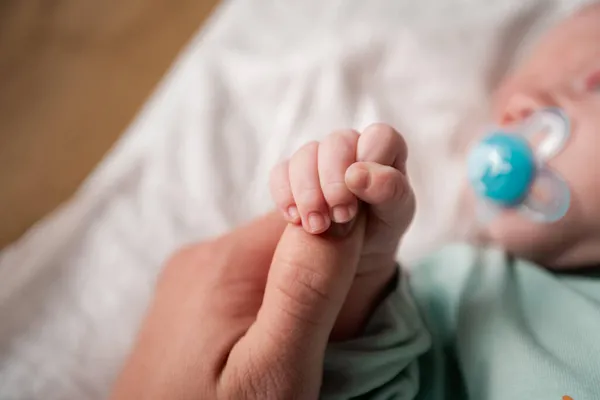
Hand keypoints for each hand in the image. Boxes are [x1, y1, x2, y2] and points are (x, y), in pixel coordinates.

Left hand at [110, 212, 366, 399]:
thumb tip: (344, 212)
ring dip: (295, 292)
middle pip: (289, 236)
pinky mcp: (188, 299)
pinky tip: (263, 343)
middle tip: (320, 335)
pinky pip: (246, 280)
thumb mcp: (272, 367)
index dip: (344, 245)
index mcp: (225, 259)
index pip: (308, 214)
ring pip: (270, 259)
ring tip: (292, 345)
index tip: (347, 298)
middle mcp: (203, 254)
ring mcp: (190, 276)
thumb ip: (306, 288)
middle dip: (319, 274)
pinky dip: (270, 303)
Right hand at [270, 123, 413, 273]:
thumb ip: (389, 190)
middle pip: (337, 143)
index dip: (371, 157)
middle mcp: (350, 148)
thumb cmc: (382, 224)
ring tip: (317, 226)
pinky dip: (286, 196)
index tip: (361, 188)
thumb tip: (357, 175)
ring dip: (309, 192)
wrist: (355, 251)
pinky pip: (280, 173)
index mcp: (383, 150)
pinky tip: (296, 220)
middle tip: (341, 216)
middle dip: (335, 180)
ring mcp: (318, 158)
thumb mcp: (397, 213)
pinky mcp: (291, 175)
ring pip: (305, 155)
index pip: (379, 136)